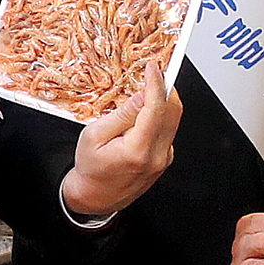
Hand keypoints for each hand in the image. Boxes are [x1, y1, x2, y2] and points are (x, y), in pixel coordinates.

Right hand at [61, 80, 181, 219]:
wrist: (95, 197)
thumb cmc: (90, 169)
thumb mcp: (94, 136)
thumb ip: (121, 114)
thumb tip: (142, 95)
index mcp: (137, 150)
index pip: (155, 109)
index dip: (156, 83)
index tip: (153, 67)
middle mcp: (157, 156)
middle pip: (172, 112)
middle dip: (164, 88)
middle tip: (152, 74)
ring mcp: (163, 159)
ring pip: (173, 120)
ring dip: (162, 101)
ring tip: (144, 92)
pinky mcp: (164, 158)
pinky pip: (168, 130)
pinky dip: (159, 115)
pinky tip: (143, 113)